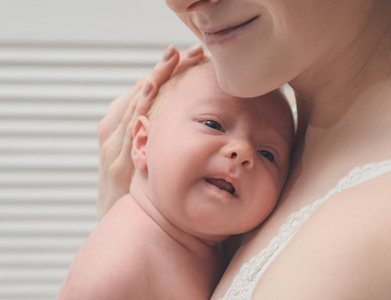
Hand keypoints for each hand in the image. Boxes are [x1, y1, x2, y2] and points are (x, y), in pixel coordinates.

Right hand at [96, 44, 204, 219]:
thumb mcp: (144, 151)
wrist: (118, 218)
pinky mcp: (117, 162)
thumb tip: (180, 113)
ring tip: (173, 59)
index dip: (166, 71)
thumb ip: (155, 132)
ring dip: (155, 80)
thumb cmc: (135, 182)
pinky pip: (129, 130)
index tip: (190, 55)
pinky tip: (151, 90)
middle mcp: (114, 128)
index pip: (146, 90)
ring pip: (134, 103)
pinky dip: (139, 107)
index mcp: (122, 123)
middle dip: (165, 69)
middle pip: (141, 91)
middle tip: (189, 50)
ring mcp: (113, 144)